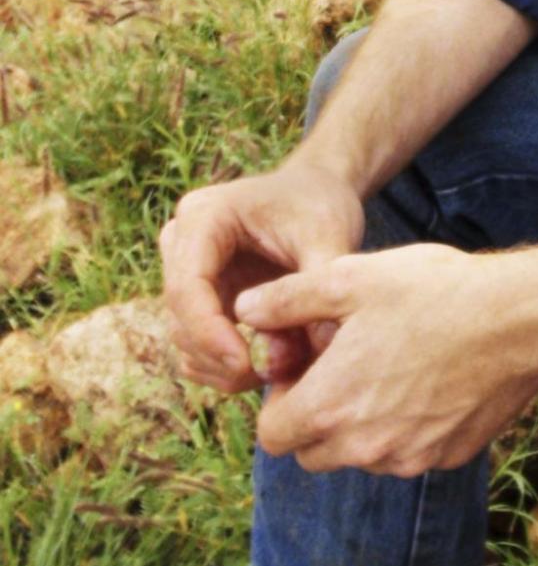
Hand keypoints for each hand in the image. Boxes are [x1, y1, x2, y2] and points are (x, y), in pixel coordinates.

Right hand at [159, 155, 364, 392]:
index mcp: (203, 217)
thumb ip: (321, 289)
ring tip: (286, 364)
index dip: (208, 334)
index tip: (245, 365)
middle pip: (181, 320)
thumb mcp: (329, 237)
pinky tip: (273, 363)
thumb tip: (317, 349)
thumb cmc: (320, 205)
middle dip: (223, 357)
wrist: (317, 192)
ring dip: (227, 367)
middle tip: (275, 373)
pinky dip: (229, 366)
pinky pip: (198, 348)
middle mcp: (181, 244)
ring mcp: (185, 274)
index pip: (186, 287)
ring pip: (186, 342)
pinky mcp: (199, 300)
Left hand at [235, 245, 537, 474]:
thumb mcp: (351, 279)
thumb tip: (244, 310)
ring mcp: (408, 457)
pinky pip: (407, 453)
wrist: (521, 320)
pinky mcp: (447, 457)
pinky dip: (405, 427)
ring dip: (360, 425)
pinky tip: (430, 379)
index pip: (271, 436)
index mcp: (329, 406)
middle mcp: (363, 446)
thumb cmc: (435, 292)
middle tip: (345, 367)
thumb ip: (287, 299)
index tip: (307, 367)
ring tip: (391, 366)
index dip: (281, 401)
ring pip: (360, 455)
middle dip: (315, 418)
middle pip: (311, 454)